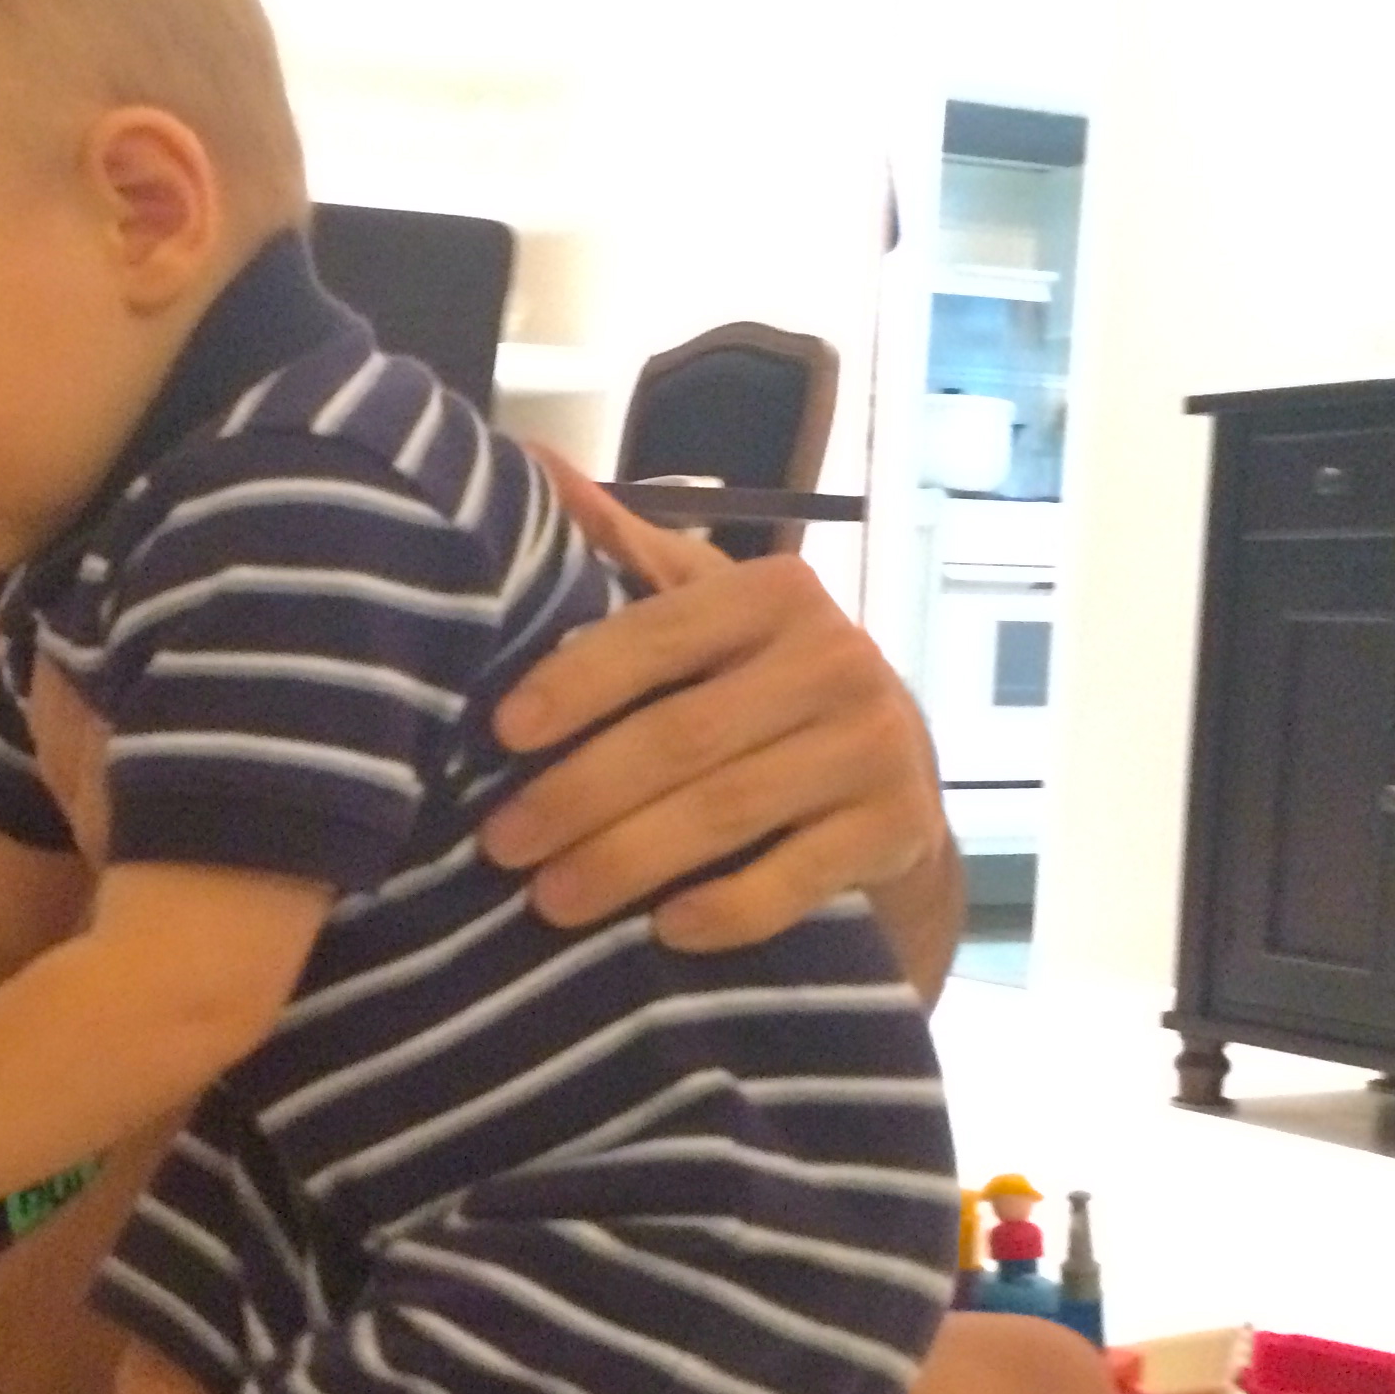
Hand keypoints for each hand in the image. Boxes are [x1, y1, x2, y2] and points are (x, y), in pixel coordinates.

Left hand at [483, 445, 948, 955]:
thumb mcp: (706, 613)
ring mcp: (874, 747)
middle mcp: (837, 658)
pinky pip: (793, 878)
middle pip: (681, 737)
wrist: (894, 788)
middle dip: (578, 796)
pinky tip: (664, 931)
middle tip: (501, 844)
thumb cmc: (765, 690)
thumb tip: (533, 463)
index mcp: (776, 593)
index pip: (658, 634)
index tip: (499, 733)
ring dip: (626, 862)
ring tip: (549, 899)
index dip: (574, 684)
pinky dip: (724, 909)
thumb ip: (624, 551)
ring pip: (726, 811)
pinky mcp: (895, 829)